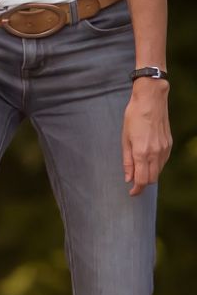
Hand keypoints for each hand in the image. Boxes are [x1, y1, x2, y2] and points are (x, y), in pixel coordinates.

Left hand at [122, 80, 171, 195]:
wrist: (151, 101)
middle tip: (133, 184)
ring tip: (139, 170)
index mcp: (142, 152)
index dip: (137, 189)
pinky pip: (163, 162)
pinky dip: (155, 166)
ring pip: (158, 171)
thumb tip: (128, 178)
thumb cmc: (133, 118)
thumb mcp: (124, 139)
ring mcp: (164, 149)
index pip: (142, 180)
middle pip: (152, 178)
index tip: (131, 193)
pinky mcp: (169, 144)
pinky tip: (147, 161)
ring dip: (149, 174)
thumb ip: (127, 161)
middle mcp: (156, 153)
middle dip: (143, 184)